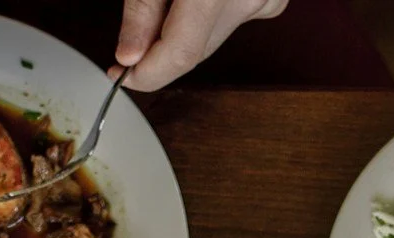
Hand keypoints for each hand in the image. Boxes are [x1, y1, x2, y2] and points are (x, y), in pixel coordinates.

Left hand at [117, 0, 289, 90]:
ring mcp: (266, 0)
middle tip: (132, 40)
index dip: (148, 72)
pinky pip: (231, 21)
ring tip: (172, 1)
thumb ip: (143, 8)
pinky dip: (208, 18)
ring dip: (183, 33)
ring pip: (211, 39)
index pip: (181, 55)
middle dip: (159, 52)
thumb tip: (130, 55)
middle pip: (196, 51)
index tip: (122, 75)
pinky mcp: (271, 1)